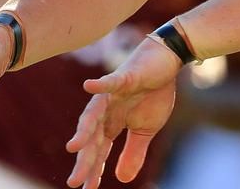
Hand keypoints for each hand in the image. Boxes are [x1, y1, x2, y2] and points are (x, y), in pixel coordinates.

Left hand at [66, 38, 182, 188]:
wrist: (165, 63)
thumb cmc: (154, 94)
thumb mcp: (146, 130)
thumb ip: (133, 152)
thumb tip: (122, 179)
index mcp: (111, 125)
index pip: (99, 151)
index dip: (93, 169)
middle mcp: (106, 111)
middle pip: (92, 138)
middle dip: (85, 160)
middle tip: (75, 181)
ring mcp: (111, 94)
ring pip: (93, 114)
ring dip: (84, 130)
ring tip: (73, 147)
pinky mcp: (123, 76)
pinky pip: (109, 81)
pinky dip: (99, 84)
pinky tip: (88, 86)